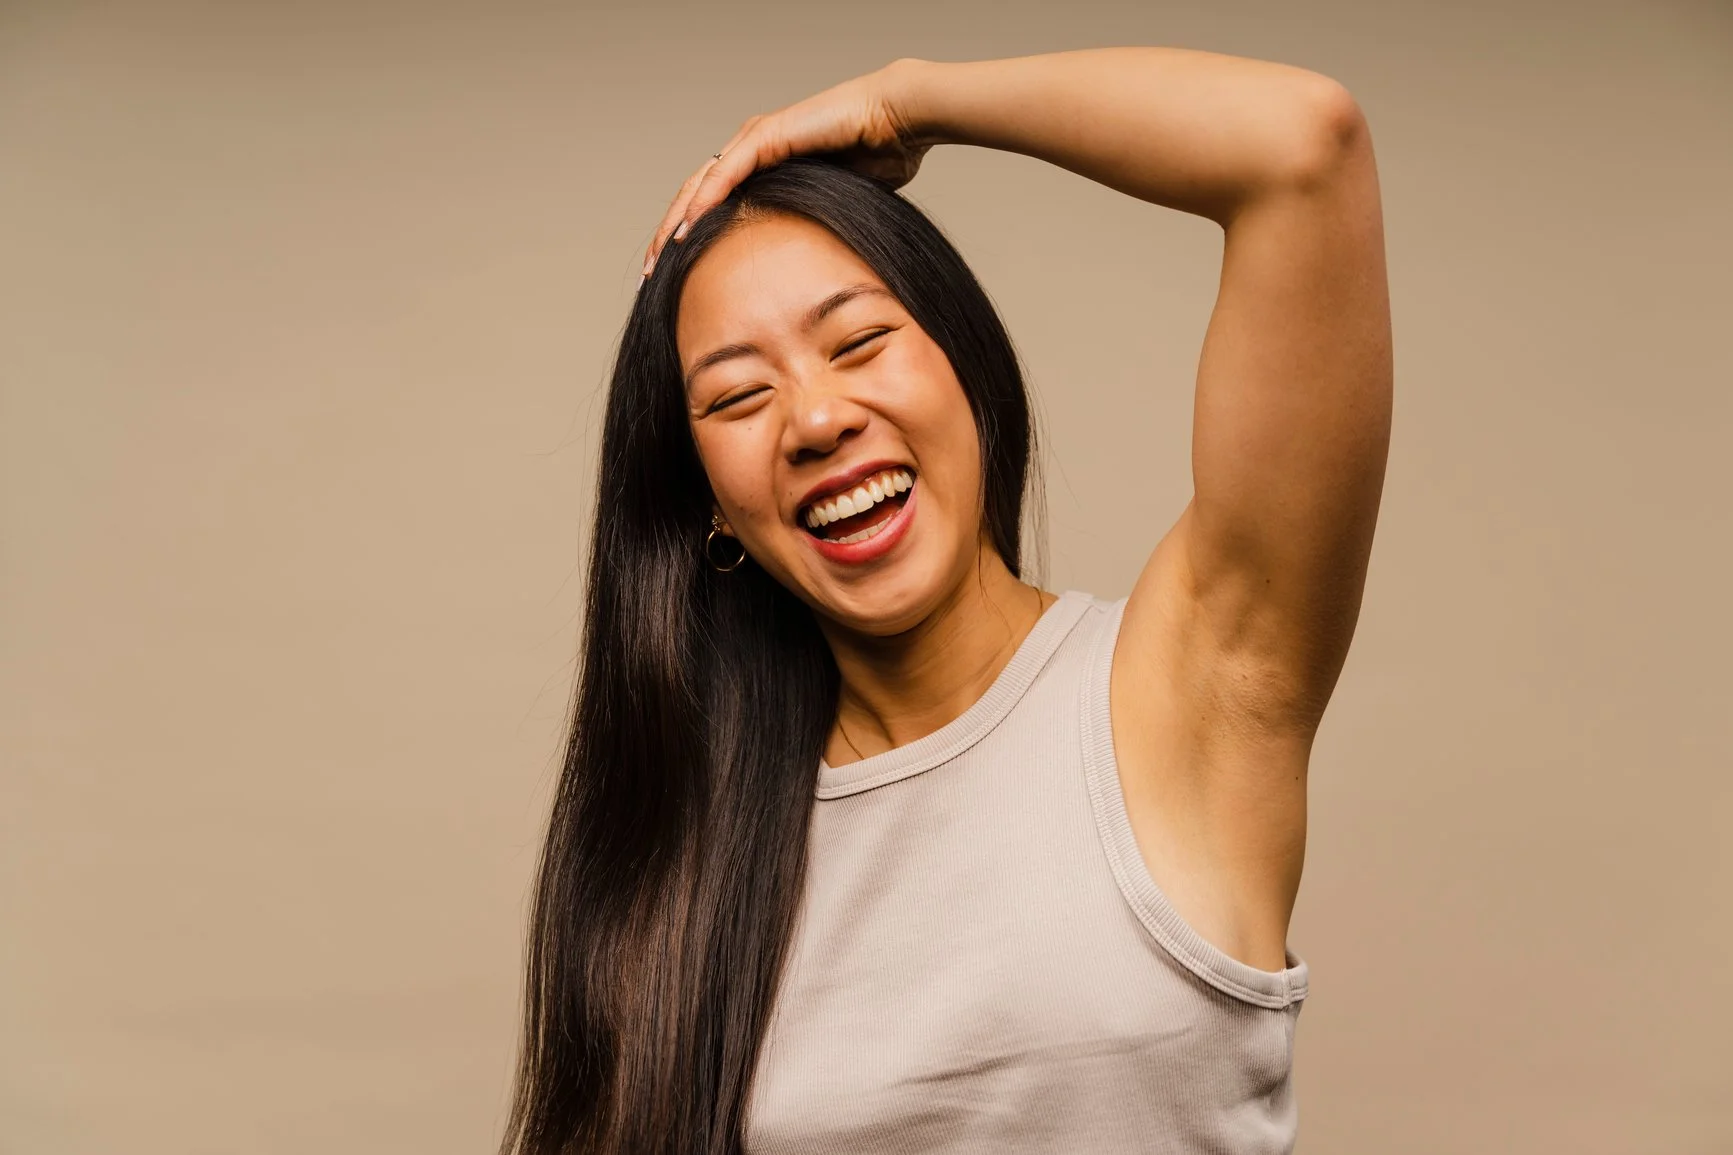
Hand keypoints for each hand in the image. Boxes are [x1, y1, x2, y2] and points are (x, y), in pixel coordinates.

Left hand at [641, 58, 931, 278]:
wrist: (898, 122)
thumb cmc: (878, 159)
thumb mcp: (831, 208)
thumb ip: (809, 230)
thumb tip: (805, 274)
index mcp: (762, 166)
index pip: (711, 205)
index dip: (689, 238)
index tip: (673, 277)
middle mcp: (750, 149)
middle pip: (695, 196)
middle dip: (669, 236)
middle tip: (651, 274)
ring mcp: (755, 139)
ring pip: (700, 185)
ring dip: (676, 222)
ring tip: (660, 257)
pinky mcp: (765, 135)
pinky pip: (726, 173)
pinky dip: (705, 201)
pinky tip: (688, 228)